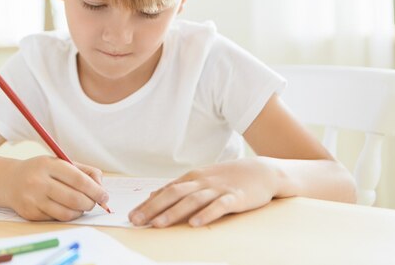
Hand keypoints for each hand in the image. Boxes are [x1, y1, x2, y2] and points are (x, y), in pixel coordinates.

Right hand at [4, 156, 108, 221]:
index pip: (78, 179)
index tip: (104, 196)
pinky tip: (65, 208)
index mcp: (48, 165)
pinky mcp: (29, 214)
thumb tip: (101, 189)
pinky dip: (66, 216)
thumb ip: (84, 172)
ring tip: (81, 206)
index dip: (95, 190)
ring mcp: (32, 199)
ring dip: (79, 212)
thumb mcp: (60, 163)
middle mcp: (38, 182)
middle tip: (94, 202)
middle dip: (90, 203)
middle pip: (74, 199)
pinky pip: (56, 219)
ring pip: (66, 213)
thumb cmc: (42, 171)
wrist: (10, 181)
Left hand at [129, 158, 278, 227]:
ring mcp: (218, 189)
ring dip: (173, 212)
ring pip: (192, 200)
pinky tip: (195, 224)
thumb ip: (179, 187)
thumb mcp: (201, 179)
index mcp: (192, 178)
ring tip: (158, 224)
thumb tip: (153, 195)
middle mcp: (202, 182)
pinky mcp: (235, 198)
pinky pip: (219, 206)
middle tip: (136, 220)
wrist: (262, 171)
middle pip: (173, 194)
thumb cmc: (229, 177)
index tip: (132, 215)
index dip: (148, 203)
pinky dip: (206, 214)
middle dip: (153, 208)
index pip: (165, 190)